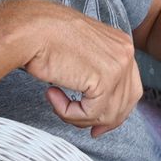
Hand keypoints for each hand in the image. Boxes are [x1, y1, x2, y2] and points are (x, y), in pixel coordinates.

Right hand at [10, 0, 143, 137]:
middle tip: (90, 132)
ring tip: (56, 102)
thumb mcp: (79, 55)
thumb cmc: (44, 39)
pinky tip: (52, 95)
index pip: (131, 87)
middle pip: (127, 102)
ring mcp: (119, 65)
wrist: (30, 29)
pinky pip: (90, 113)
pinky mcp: (105, 79)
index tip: (98, 126)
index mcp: (122, 44)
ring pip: (107, 113)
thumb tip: (101, 109)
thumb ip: (95, 74)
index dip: (116, 111)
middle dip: (106, 121)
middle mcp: (126, 52)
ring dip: (79, 117)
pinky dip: (68, 113)